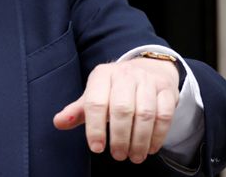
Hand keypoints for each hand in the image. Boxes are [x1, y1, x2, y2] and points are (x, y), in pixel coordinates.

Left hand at [53, 57, 179, 163]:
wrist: (147, 70)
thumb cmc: (115, 88)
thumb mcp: (95, 94)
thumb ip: (78, 111)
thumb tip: (58, 123)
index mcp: (102, 75)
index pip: (95, 102)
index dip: (95, 127)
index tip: (96, 148)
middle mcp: (125, 75)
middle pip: (122, 109)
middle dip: (119, 137)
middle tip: (117, 155)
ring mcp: (148, 81)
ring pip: (145, 114)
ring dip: (139, 140)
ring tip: (133, 156)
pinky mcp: (166, 90)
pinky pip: (164, 115)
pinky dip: (157, 136)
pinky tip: (150, 148)